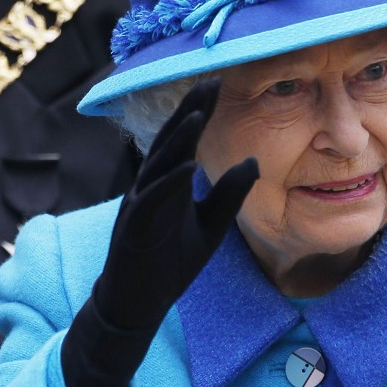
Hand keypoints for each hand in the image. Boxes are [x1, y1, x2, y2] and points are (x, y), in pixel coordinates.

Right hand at [62, 78, 257, 386]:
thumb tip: (254, 162)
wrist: (137, 304)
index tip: (218, 83)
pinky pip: (152, 201)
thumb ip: (229, 196)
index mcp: (168, 185)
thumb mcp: (210, 227)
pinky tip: (189, 166)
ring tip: (199, 114)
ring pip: (158, 165)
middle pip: (170, 143)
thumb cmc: (169, 263)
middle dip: (189, 112)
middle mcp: (151, 188)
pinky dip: (170, 183)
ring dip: (178, 139)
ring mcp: (139, 207)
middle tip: (210, 83)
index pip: (185, 141)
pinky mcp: (133, 229)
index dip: (199, 112)